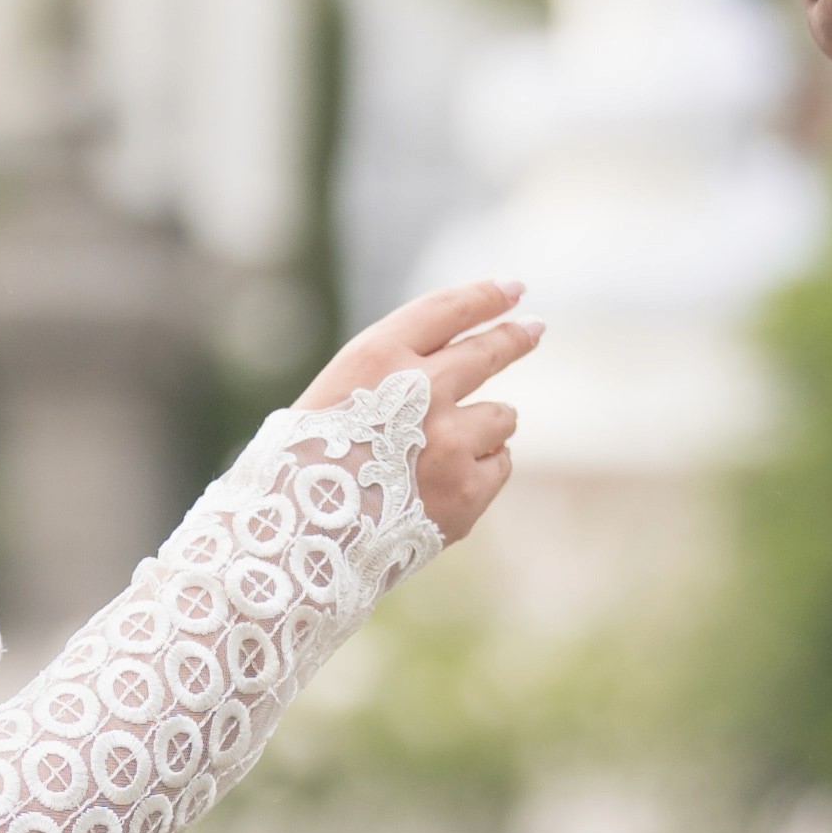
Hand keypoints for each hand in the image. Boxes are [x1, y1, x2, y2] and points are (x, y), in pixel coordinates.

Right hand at [306, 271, 537, 548]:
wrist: (298, 544)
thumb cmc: (303, 468)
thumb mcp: (334, 396)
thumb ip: (391, 373)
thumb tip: (460, 362)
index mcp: (377, 358)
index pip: (447, 311)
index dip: (485, 297)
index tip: (513, 289)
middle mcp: (422, 391)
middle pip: (488, 351)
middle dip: (515, 336)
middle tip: (534, 329)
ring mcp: (450, 441)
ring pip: (502, 415)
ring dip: (484, 426)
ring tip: (441, 454)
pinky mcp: (469, 489)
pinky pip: (500, 463)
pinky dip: (481, 470)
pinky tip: (444, 487)